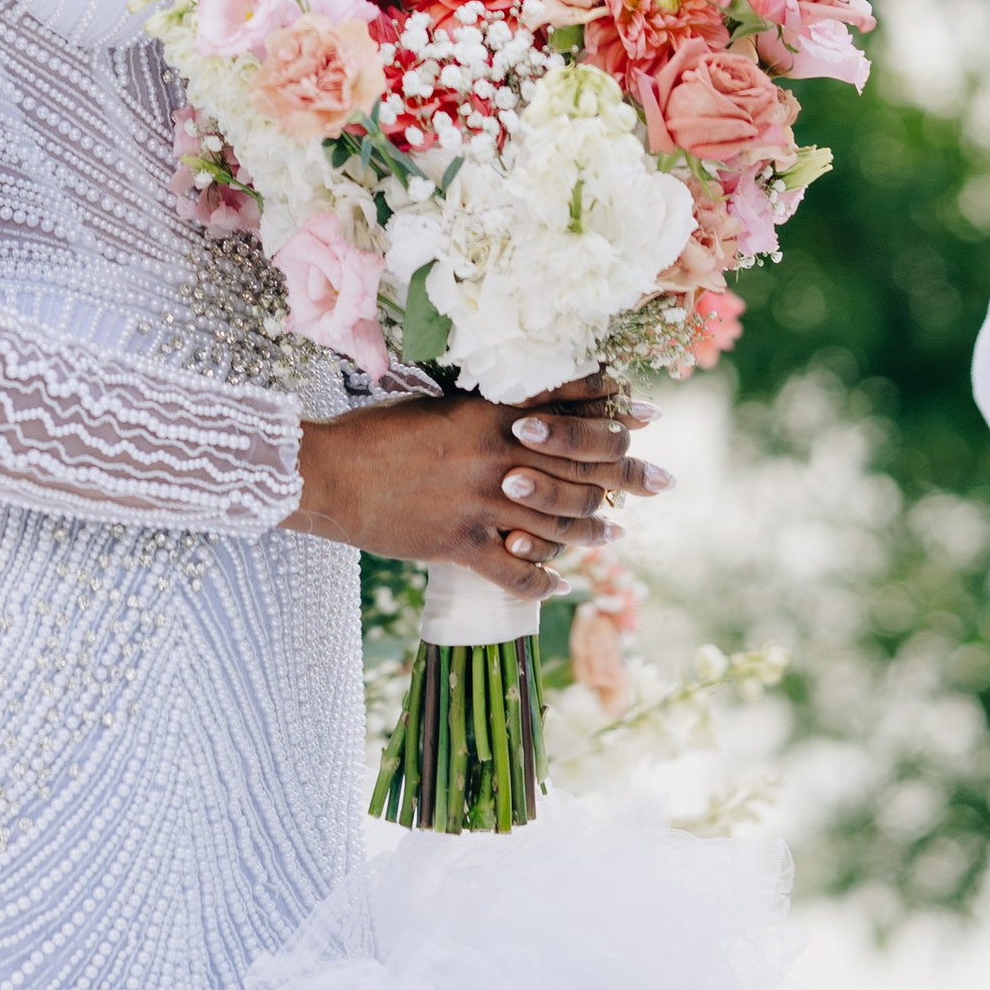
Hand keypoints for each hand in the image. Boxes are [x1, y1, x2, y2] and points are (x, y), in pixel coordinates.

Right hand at [282, 370, 669, 596]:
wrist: (328, 474)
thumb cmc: (376, 434)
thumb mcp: (437, 407)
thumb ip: (486, 411)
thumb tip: (530, 411)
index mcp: (489, 413)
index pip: (568, 406)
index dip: (615, 408)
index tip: (648, 414)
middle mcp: (495, 456)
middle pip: (581, 466)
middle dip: (628, 474)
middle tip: (661, 481)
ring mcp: (480, 503)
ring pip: (560, 520)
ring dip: (596, 530)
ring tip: (615, 533)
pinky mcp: (459, 545)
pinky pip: (517, 571)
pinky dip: (543, 580)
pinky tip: (557, 583)